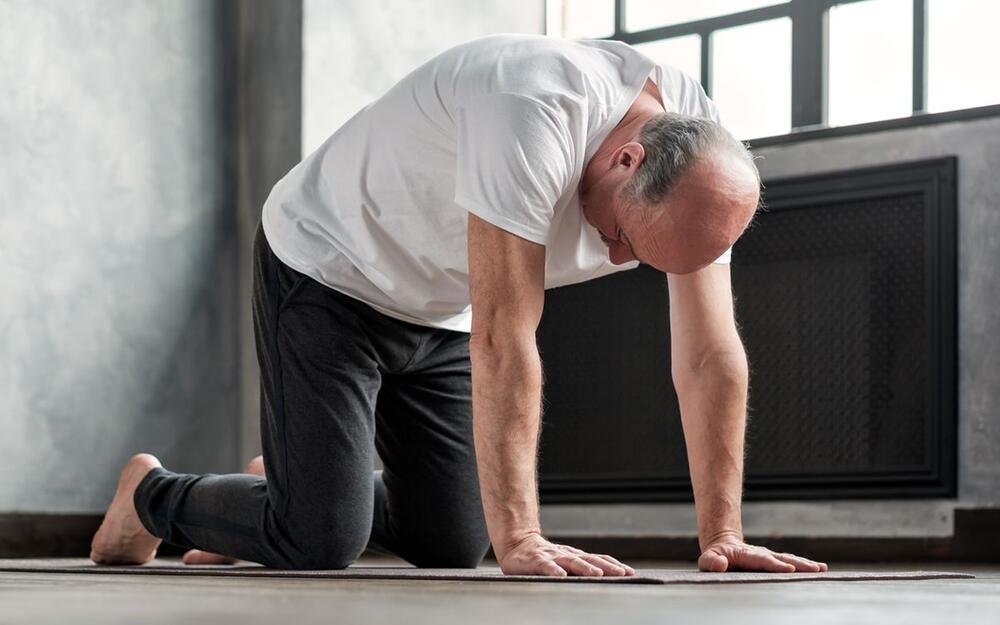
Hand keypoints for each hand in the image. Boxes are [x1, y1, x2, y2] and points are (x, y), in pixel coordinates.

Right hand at [498, 533, 635, 576]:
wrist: (516, 544)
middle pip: (590, 559)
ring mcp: (552, 556)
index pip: (598, 559)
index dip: (614, 565)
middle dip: (607, 567)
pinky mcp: (536, 561)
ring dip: (585, 568)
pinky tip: (560, 576)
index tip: (630, 572)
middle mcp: (566, 554)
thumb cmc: (543, 558)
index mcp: (575, 556)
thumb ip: (580, 569)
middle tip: (622, 573)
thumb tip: (605, 578)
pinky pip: (545, 566)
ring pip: (571, 562)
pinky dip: (553, 570)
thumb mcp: (564, 563)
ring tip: (596, 574)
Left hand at [699, 537, 827, 572]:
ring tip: (821, 569)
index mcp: (746, 555)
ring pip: (790, 559)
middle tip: (815, 569)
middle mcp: (762, 554)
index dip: (775, 564)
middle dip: (798, 564)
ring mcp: (770, 557)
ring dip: (805, 564)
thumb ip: (711, 562)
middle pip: (782, 558)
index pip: (762, 560)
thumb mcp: (708, 559)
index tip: (789, 569)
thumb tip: (720, 563)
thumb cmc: (715, 557)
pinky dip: (805, 565)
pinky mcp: (775, 561)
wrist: (723, 546)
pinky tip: (820, 569)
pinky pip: (792, 562)